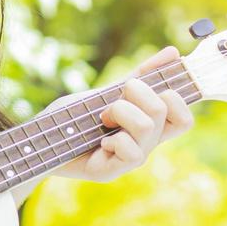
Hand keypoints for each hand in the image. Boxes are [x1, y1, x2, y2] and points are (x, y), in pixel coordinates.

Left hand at [50, 43, 193, 183]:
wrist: (41, 138)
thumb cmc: (77, 116)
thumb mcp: (109, 90)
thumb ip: (141, 76)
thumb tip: (174, 53)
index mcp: (150, 127)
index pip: (185, 118)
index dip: (178, 98)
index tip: (152, 87)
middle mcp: (146, 145)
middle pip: (165, 109)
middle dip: (137, 91)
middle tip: (114, 100)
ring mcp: (131, 160)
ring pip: (148, 126)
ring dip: (120, 112)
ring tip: (103, 119)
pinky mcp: (113, 172)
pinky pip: (130, 150)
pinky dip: (112, 139)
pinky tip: (99, 142)